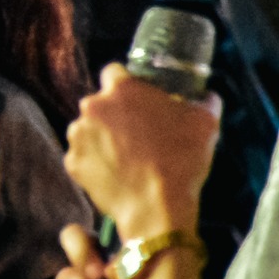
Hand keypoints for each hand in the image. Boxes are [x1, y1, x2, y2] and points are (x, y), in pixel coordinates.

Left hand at [65, 64, 221, 241]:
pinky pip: (83, 155)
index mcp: (120, 90)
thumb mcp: (205, 122)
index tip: (138, 98)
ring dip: (103, 136)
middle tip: (138, 132)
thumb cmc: (182, 159)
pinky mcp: (71, 161)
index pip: (115, 72)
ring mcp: (77, 135)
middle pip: (101, 103)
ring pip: (88, 129)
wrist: (157, 206)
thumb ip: (203, 101)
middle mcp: (91, 107)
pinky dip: (96, 160)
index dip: (128, 84)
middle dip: (116, 113)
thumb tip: (206, 96)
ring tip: (128, 155)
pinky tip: (117, 171)